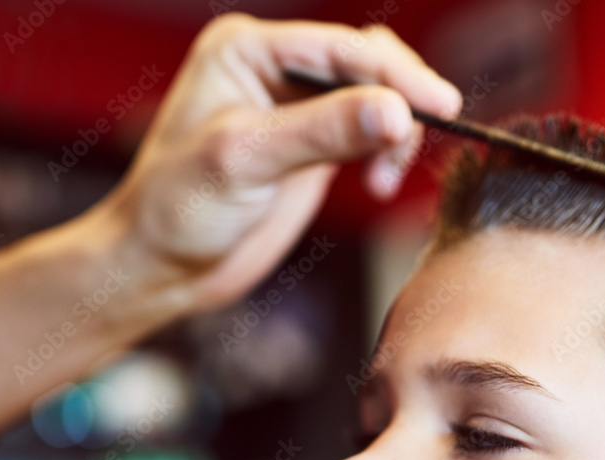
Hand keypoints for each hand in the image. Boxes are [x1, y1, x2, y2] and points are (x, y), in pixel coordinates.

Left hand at [103, 13, 461, 310]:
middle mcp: (276, 69)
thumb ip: (322, 132)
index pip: (340, 48)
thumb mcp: (247, 161)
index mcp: (247, 49)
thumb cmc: (179, 208)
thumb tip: (395, 112)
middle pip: (366, 63)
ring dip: (398, 130)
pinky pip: (370, 131)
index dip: (394, 74)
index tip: (438, 106)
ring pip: (376, 96)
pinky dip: (388, 151)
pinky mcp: (314, 147)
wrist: (165, 266)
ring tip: (385, 177)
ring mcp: (298, 108)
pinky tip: (380, 182)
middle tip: (427, 137)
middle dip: (403, 97)